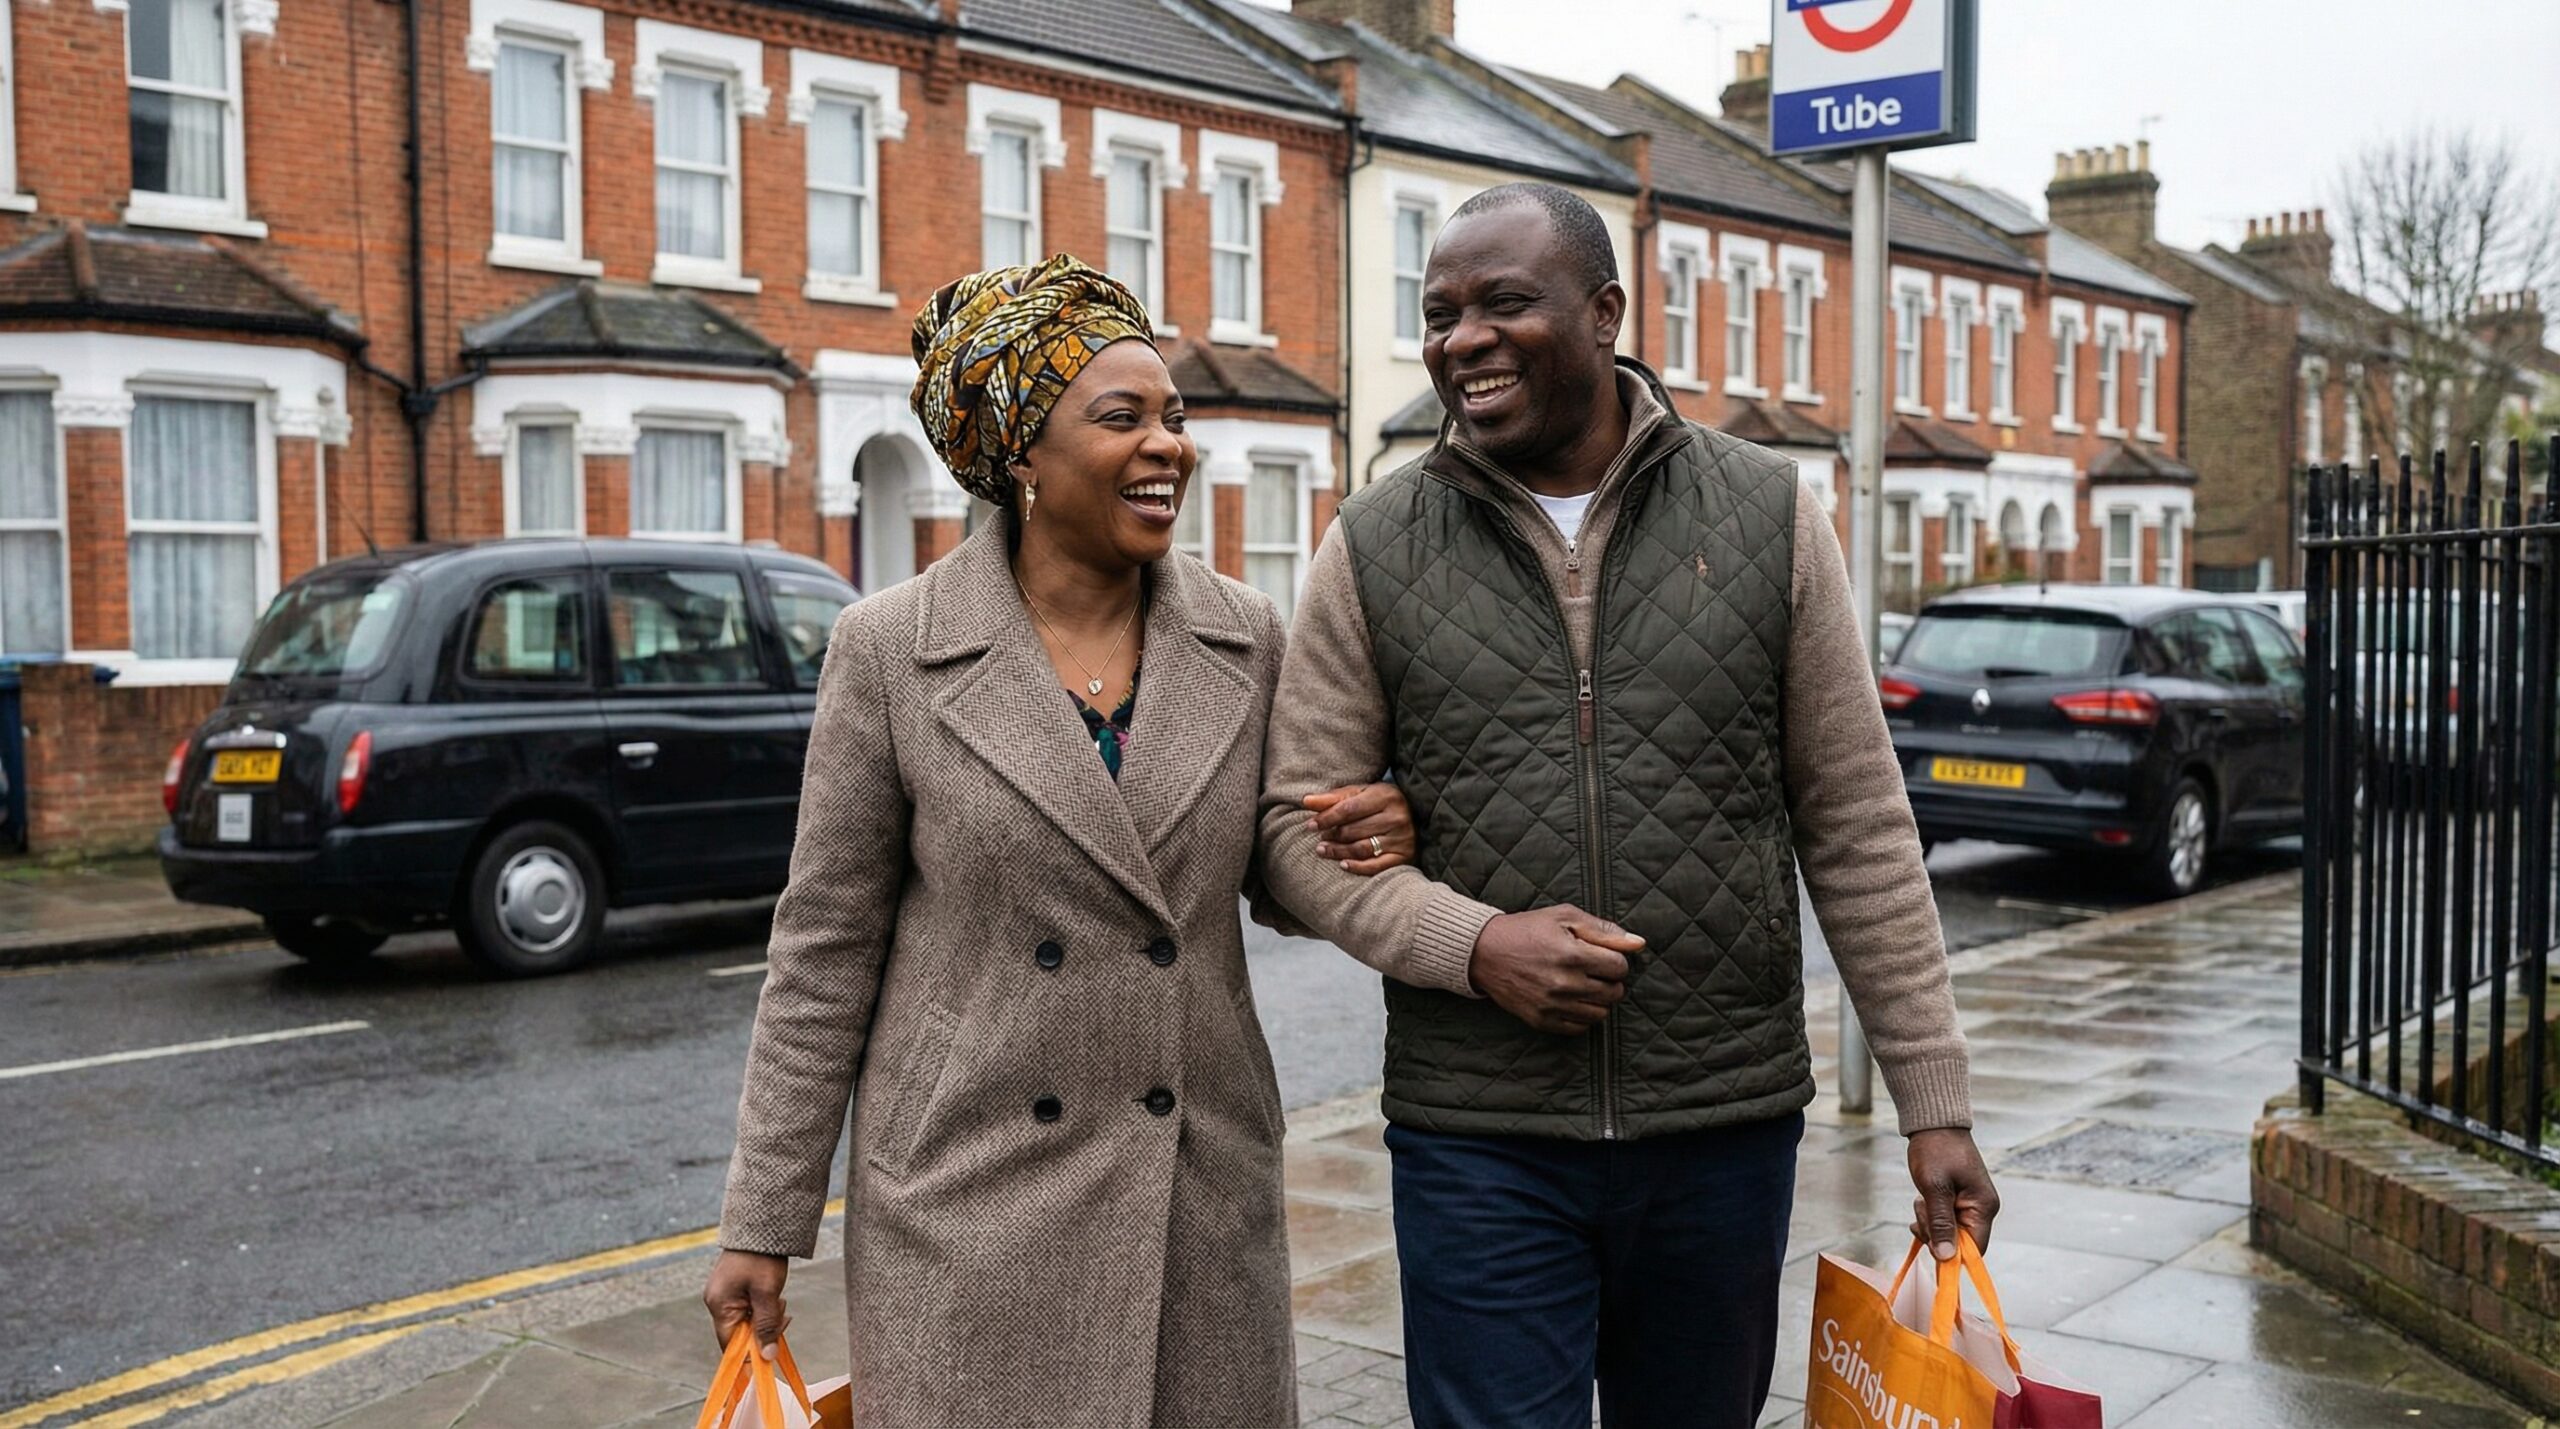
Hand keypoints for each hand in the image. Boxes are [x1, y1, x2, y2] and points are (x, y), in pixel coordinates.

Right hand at [703, 1249, 790, 1350]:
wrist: (762, 1226)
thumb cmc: (762, 1258)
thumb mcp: (767, 1293)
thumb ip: (766, 1326)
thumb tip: (767, 1357)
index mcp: (719, 1305)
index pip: (730, 1344)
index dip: (751, 1352)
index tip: (772, 1349)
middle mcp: (716, 1302)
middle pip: (740, 1334)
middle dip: (763, 1329)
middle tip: (782, 1313)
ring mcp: (723, 1295)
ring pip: (746, 1321)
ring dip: (766, 1317)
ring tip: (778, 1299)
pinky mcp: (732, 1289)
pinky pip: (747, 1309)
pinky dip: (762, 1308)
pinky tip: (773, 1296)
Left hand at [1306, 783, 1415, 874]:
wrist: (1416, 817)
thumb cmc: (1380, 803)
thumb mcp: (1360, 794)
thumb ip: (1334, 798)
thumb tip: (1306, 801)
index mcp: (1386, 795)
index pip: (1349, 808)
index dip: (1327, 818)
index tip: (1310, 825)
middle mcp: (1397, 816)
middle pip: (1354, 830)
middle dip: (1332, 836)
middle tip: (1320, 839)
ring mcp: (1402, 838)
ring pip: (1362, 848)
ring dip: (1339, 852)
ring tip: (1323, 850)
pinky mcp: (1404, 856)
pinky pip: (1376, 866)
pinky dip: (1357, 867)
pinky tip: (1342, 865)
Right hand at [1467, 906, 1643, 1033]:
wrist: (1485, 952)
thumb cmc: (1527, 929)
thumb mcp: (1564, 917)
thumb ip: (1603, 930)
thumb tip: (1638, 943)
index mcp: (1572, 954)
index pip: (1620, 967)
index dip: (1615, 959)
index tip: (1601, 954)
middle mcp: (1564, 984)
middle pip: (1614, 992)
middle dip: (1609, 980)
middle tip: (1592, 969)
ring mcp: (1552, 1005)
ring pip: (1600, 1013)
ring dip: (1598, 999)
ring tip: (1582, 984)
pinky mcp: (1542, 1020)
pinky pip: (1580, 1028)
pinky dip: (1582, 1015)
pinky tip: (1571, 999)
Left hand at [1905, 1128, 1999, 1261]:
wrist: (1933, 1124)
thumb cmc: (1935, 1150)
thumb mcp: (1934, 1188)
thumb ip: (1941, 1223)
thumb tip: (1946, 1257)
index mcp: (1984, 1207)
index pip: (1975, 1249)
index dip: (1952, 1255)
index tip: (1929, 1247)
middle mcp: (1982, 1209)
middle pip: (1958, 1242)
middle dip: (1935, 1232)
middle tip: (1922, 1207)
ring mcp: (1970, 1205)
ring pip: (1947, 1232)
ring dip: (1929, 1222)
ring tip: (1922, 1198)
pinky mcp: (1958, 1201)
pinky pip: (1943, 1220)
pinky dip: (1929, 1216)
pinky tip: (1922, 1200)